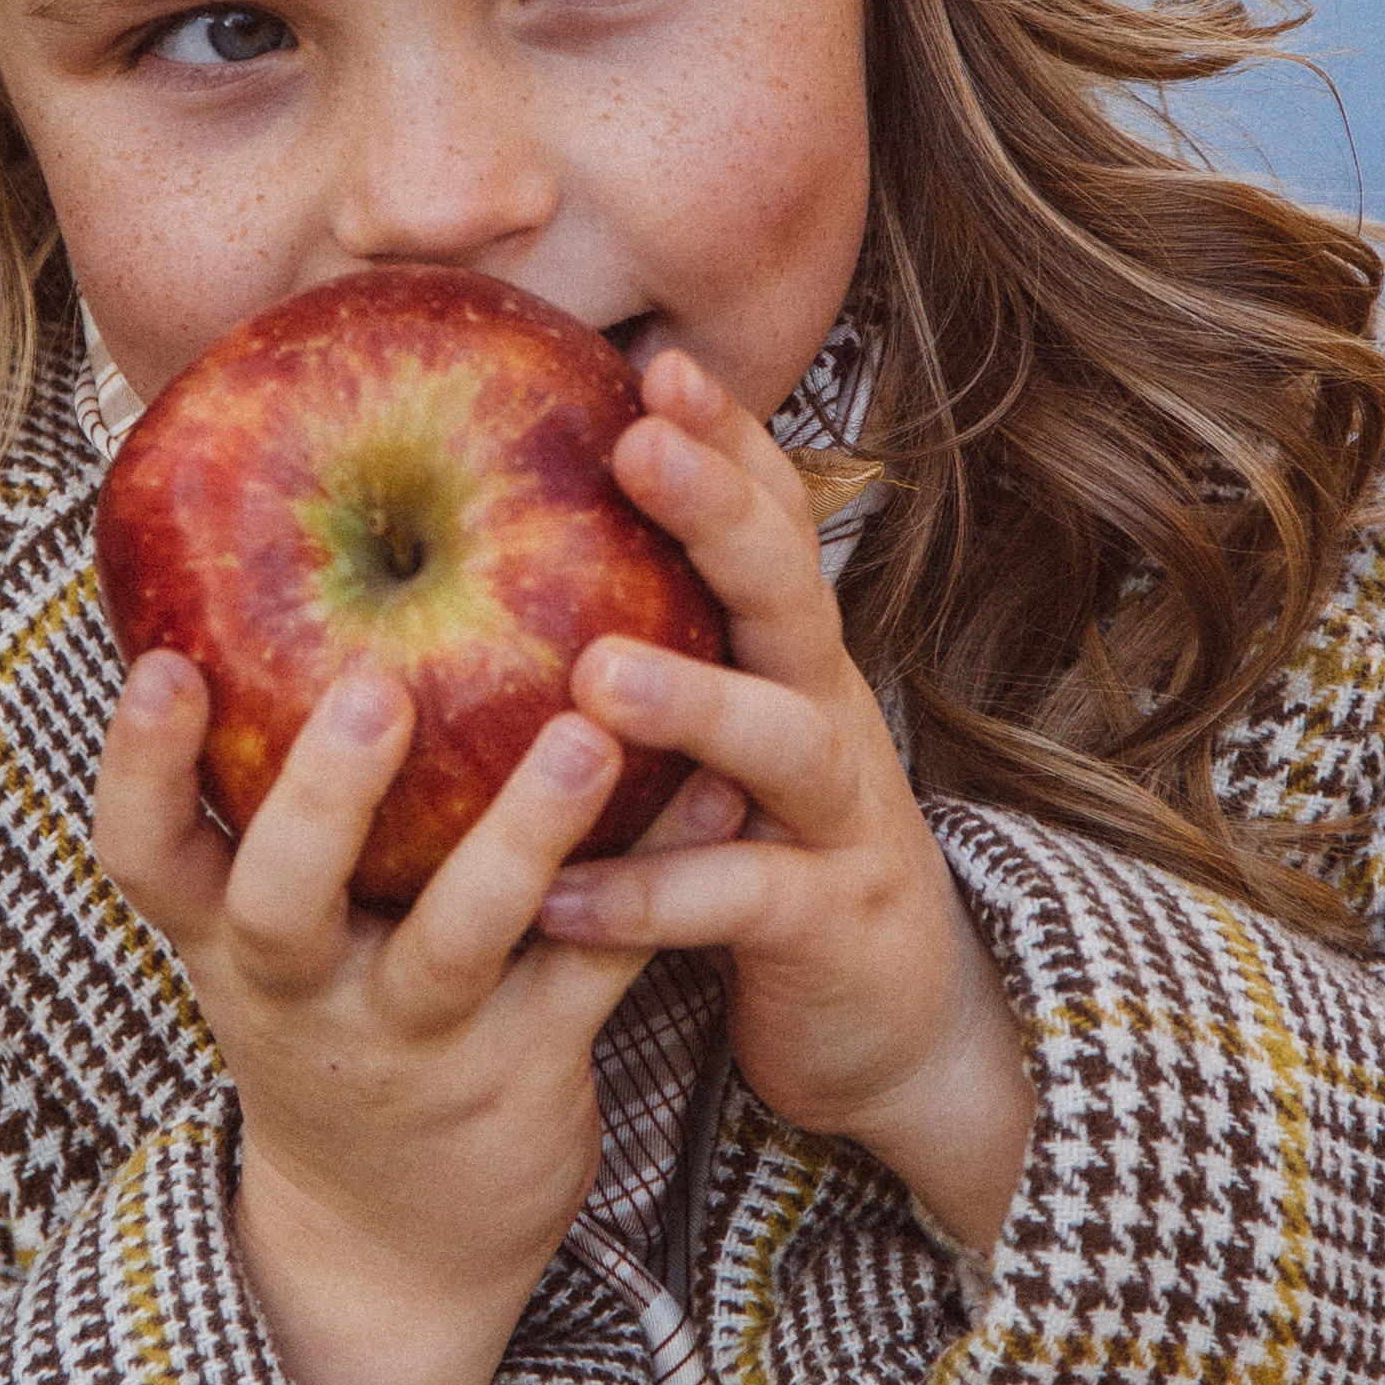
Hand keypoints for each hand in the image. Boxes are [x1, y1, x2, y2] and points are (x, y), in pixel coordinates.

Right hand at [94, 651, 741, 1384]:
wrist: (393, 1244)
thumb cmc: (332, 1022)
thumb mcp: (269, 937)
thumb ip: (264, 801)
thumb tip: (254, 592)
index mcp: (225, 942)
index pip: (146, 856)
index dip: (139, 767)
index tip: (159, 662)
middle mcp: (303, 994)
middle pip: (284, 899)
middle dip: (321, 795)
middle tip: (370, 686)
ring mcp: (415, 1040)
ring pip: (456, 940)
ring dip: (517, 836)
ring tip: (583, 734)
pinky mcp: (525, 1072)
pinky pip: (596, 965)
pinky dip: (656, 878)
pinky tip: (717, 791)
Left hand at [538, 350, 1033, 1254]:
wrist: (892, 1027)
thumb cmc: (761, 857)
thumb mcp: (718, 740)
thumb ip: (641, 642)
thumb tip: (492, 535)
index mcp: (789, 661)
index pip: (768, 524)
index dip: (723, 439)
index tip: (649, 357)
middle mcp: (826, 716)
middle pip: (790, 592)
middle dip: (718, 512)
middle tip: (635, 442)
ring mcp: (840, 821)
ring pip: (783, 740)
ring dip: (694, 699)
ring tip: (592, 671)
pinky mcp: (829, 928)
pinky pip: (738, 905)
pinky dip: (651, 896)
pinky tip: (561, 892)